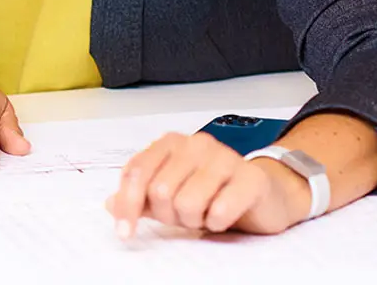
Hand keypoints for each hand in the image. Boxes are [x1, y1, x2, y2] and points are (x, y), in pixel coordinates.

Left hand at [105, 132, 309, 237]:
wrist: (266, 194)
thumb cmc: (214, 192)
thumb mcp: (173, 195)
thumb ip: (141, 197)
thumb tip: (110, 204)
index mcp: (171, 143)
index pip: (136, 172)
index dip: (128, 205)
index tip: (125, 233)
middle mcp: (196, 143)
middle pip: (160, 191)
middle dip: (170, 215)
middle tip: (187, 216)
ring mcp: (225, 157)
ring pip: (187, 202)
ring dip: (195, 220)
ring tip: (206, 213)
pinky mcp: (251, 177)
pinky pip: (219, 210)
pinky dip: (217, 223)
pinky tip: (224, 216)